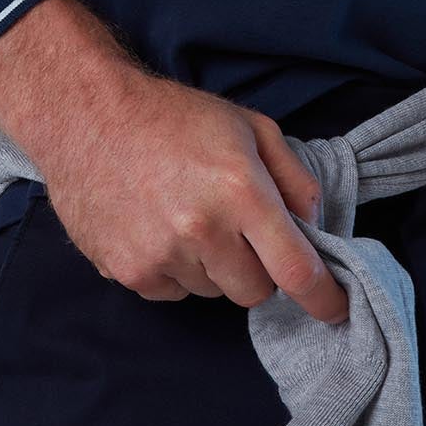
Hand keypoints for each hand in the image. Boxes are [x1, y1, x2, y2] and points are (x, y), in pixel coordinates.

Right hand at [0, 0, 350, 323]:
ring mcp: (161, 256)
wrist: (87, 115)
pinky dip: (175, 270)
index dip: (324, 299)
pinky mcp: (128, 272)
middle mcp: (202, 231)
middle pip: (255, 291)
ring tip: (186, 216)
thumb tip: (314, 227)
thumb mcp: (248, 126)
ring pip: (213, 292)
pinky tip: (157, 227)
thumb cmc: (172, 116)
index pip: (296, 270)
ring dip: (212, 267)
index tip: (337, 311)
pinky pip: (173, 293)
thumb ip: (294, 177)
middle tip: (235, 226)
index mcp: (241, 191)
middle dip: (257, 267)